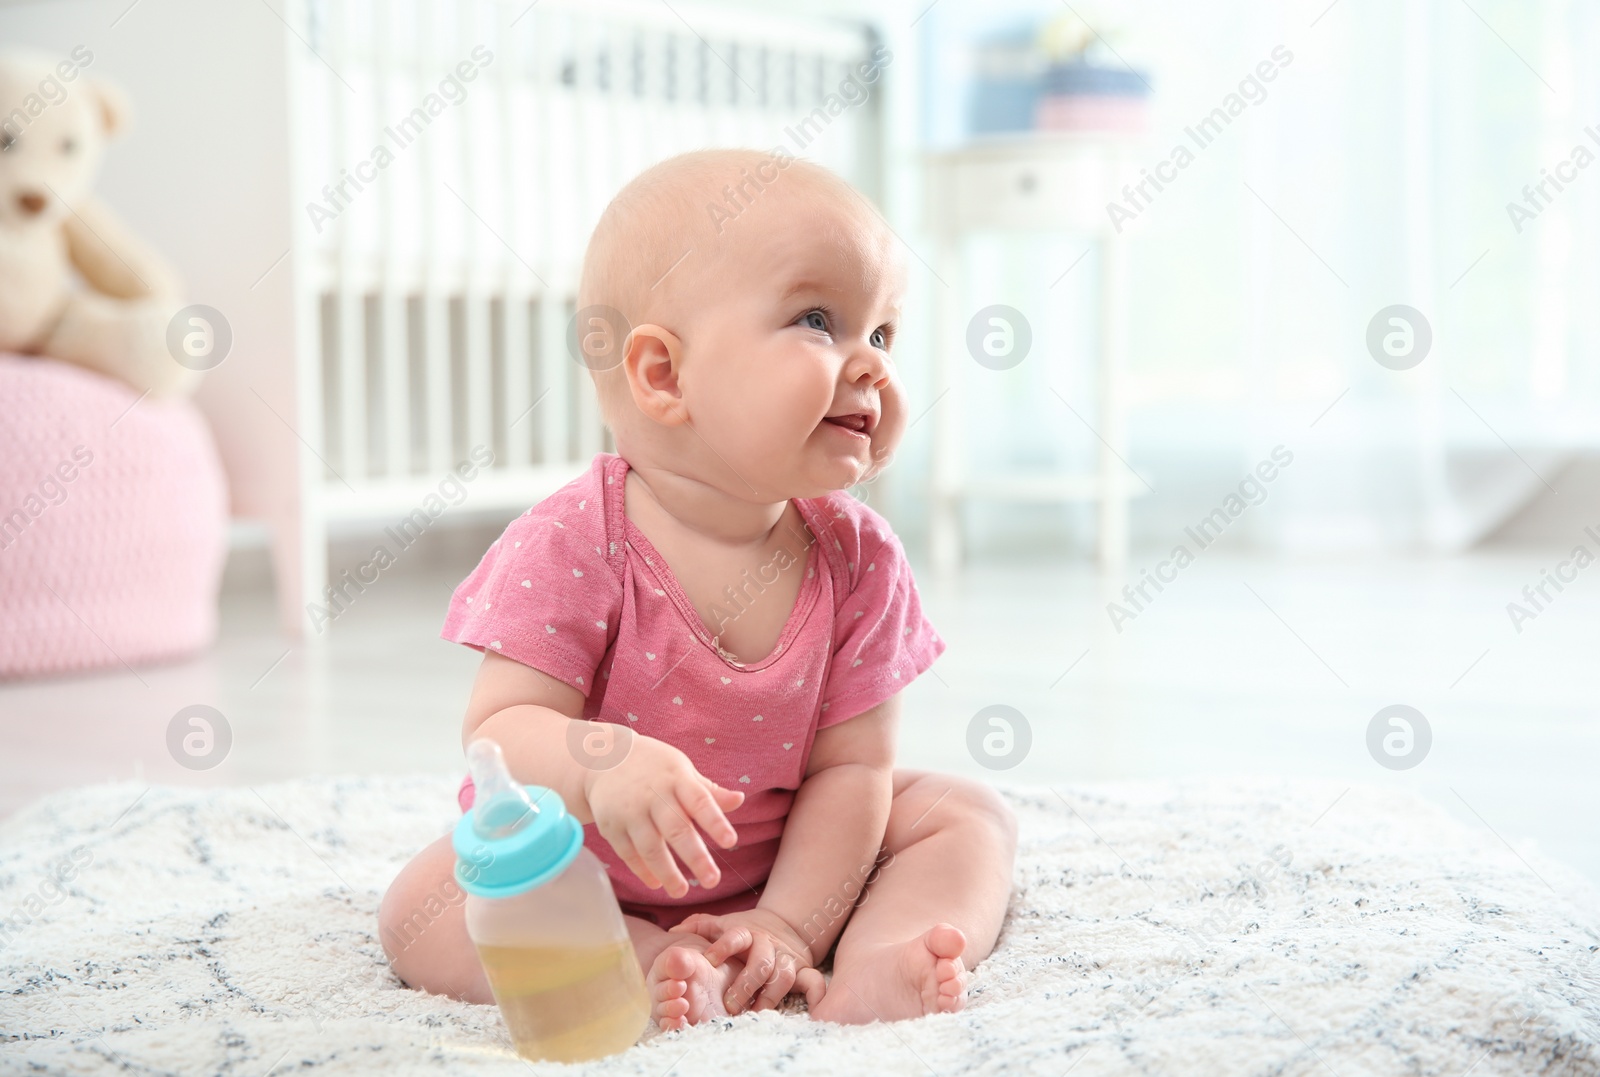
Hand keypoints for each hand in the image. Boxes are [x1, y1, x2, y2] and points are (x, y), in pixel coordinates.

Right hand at [581, 725, 743, 896]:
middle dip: (695, 857)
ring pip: (650, 847)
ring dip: (666, 872)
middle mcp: (653, 795)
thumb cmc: (654, 767)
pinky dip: (641, 870)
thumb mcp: (682, 770)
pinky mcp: (610, 825)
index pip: (700, 801)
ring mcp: (630, 811)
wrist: (604, 758)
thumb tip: (739, 800)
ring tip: (682, 892)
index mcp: (676, 778)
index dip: (715, 822)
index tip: (731, 842)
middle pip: (676, 829)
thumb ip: (709, 791)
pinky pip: (628, 853)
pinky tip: (656, 884)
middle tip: (712, 881)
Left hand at [672, 908, 824, 1013]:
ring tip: (755, 1014)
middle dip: (745, 985)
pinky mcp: (804, 969)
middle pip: (761, 962)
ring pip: (785, 975)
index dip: (723, 946)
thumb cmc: (744, 932)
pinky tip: (813, 1011)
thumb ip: (700, 926)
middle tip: (729, 1006)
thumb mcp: (723, 924)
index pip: (736, 936)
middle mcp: (768, 944)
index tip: (709, 961)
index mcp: (746, 932)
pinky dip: (817, 995)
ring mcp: (787, 957)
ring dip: (770, 997)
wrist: (784, 925)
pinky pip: (814, 981)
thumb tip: (673, 929)